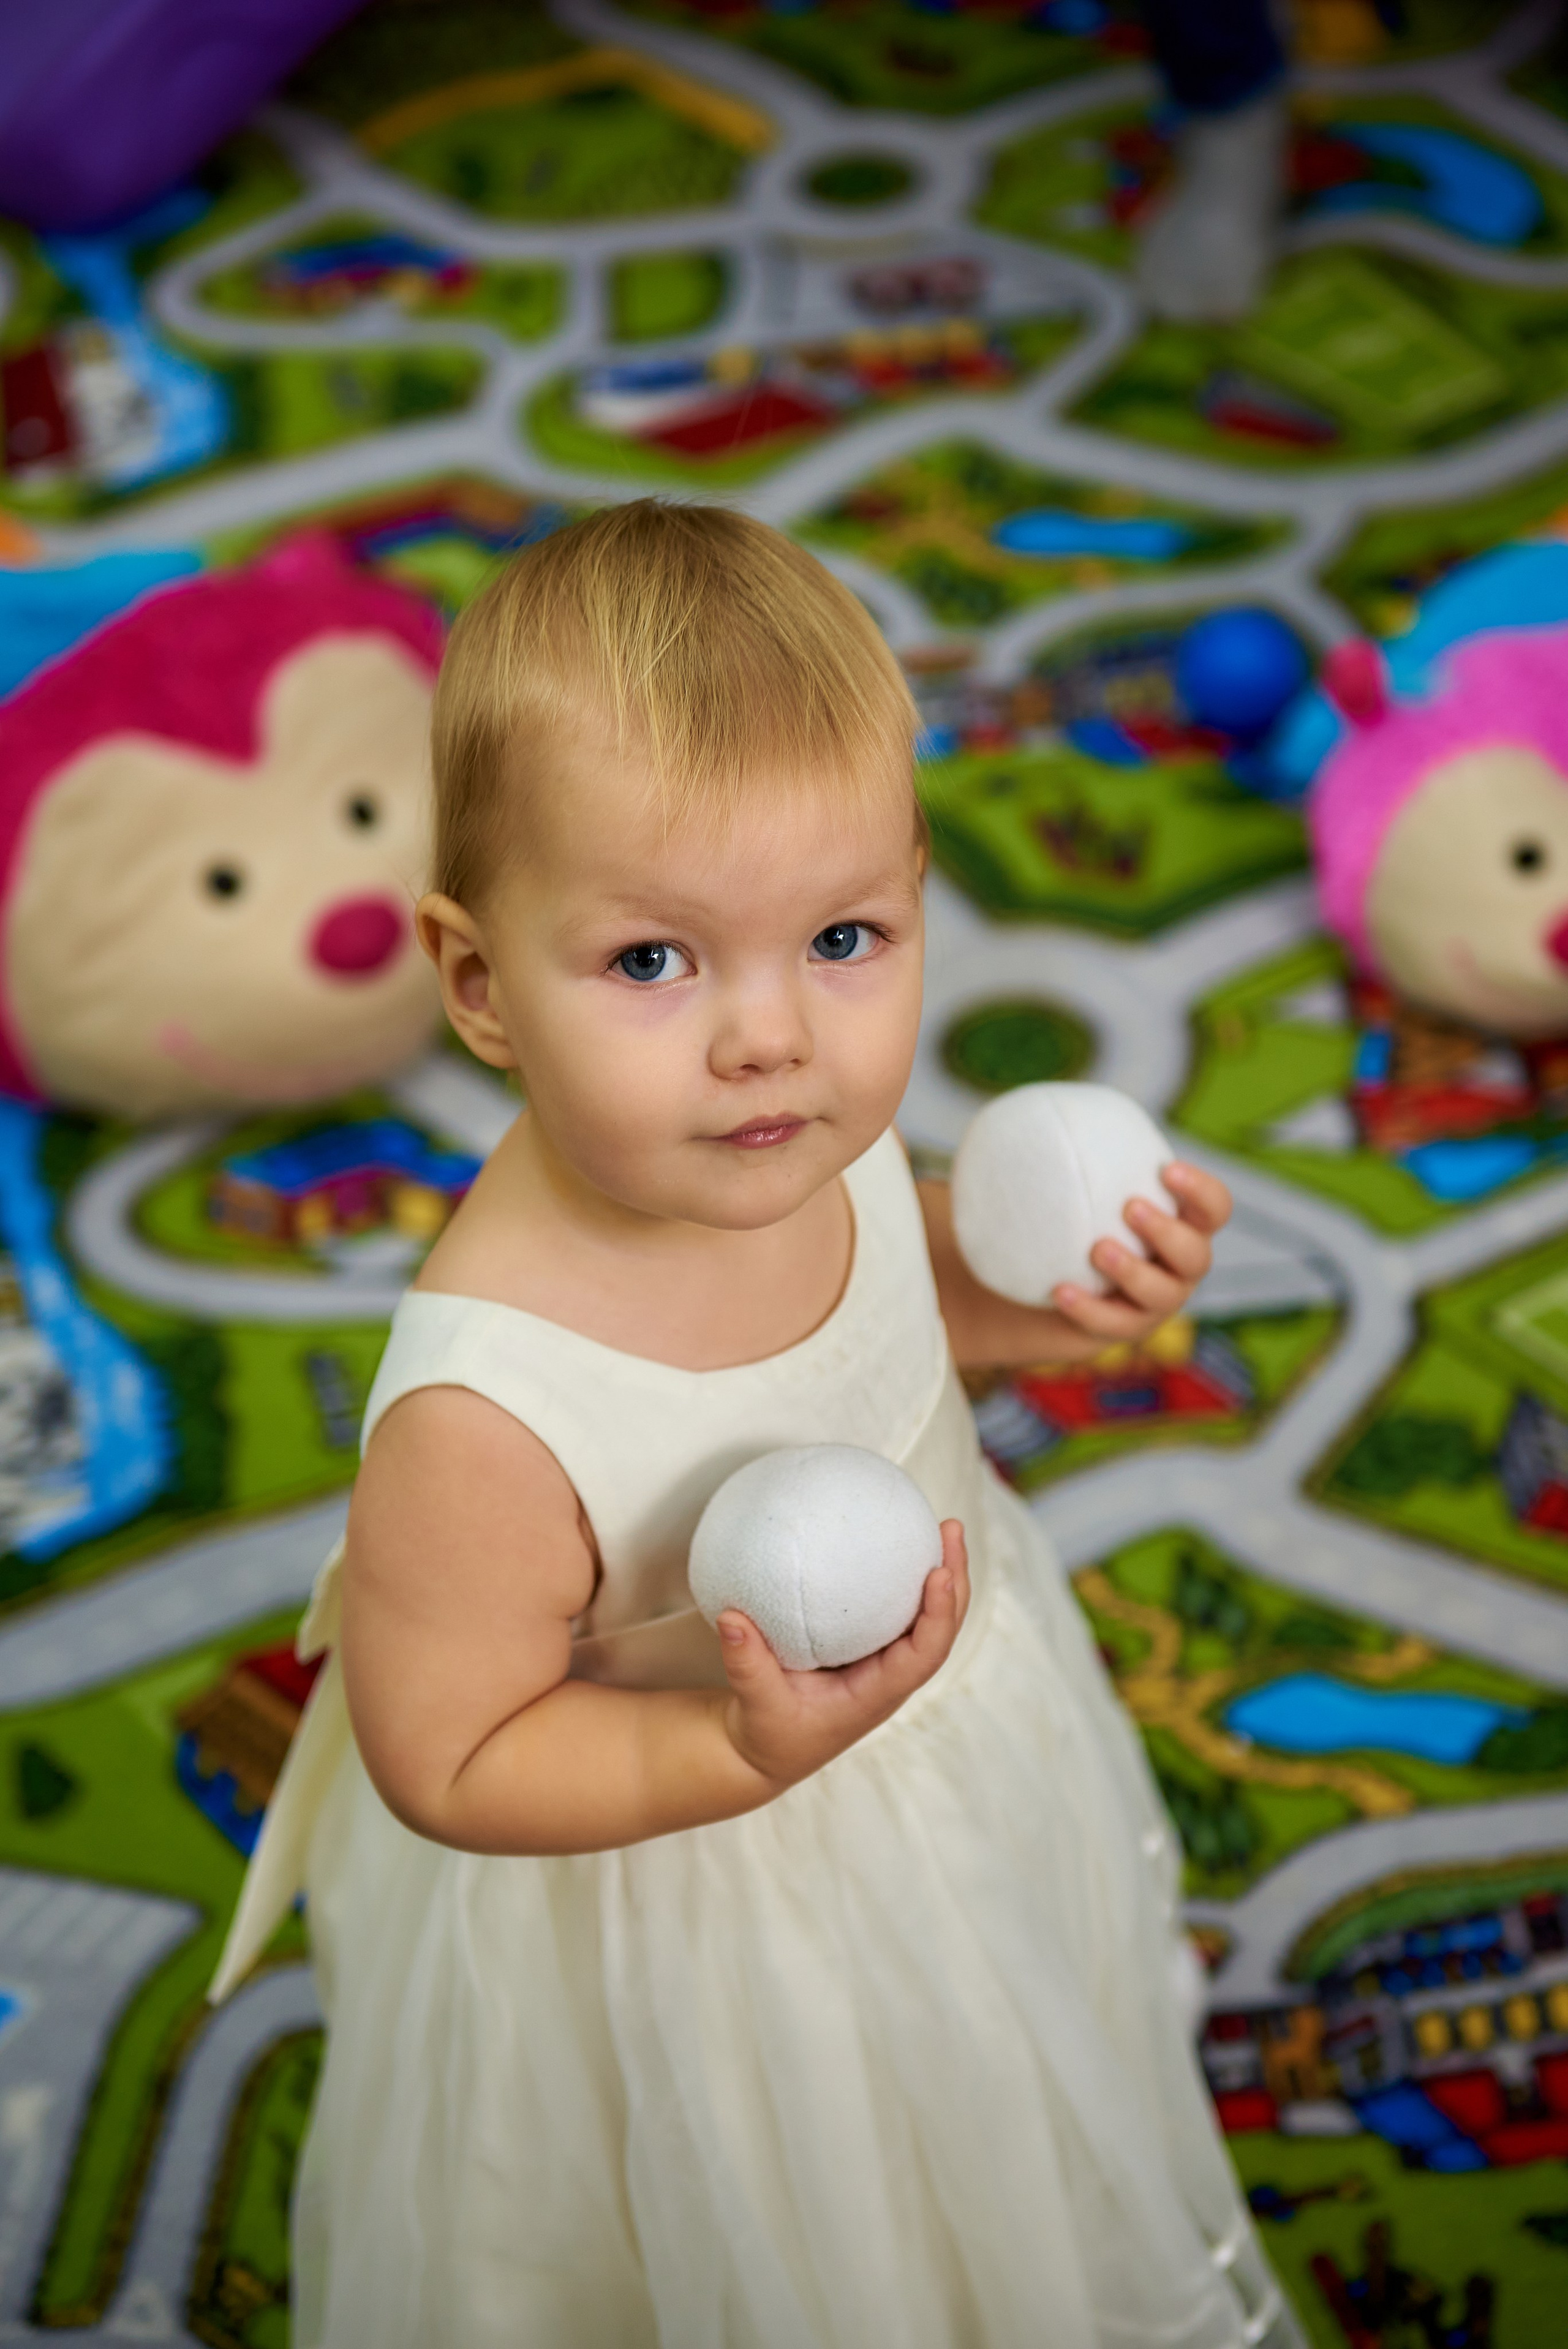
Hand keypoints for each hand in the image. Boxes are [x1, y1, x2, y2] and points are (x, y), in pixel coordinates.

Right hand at [717, 1520, 969, 1789]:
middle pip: (939, 1629)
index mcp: (875, 1695)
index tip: (939, 1573)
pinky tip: (897, 1547)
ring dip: (940, 1575)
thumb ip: (746, 1664)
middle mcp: (889, 1678)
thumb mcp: (756, 1705)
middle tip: (950, 1527)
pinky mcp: (868, 1651)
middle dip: (953, 1579)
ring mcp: (882, 1664)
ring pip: (925, 1619)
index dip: (938, 1616)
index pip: (923, 1656)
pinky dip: (908, 1582)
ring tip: (942, 1527)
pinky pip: (898, 1614)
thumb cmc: (769, 1735)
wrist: (766, 1751)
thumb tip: (732, 1618)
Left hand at [1052, 1161, 1229, 1344]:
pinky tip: (1060, 1291)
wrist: (1034, 1277)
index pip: (1213, 1208)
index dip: (1200, 1191)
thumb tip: (1037, 1103)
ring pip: (1163, 1296)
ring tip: (1096, 1248)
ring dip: (1133, 1271)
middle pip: (1197, 1254)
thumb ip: (1065, 1147)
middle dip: (1169, 1232)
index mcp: (1180, 1222)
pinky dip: (1091, 1309)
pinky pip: (1115, 1327)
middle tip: (1132, 1208)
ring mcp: (1153, 1304)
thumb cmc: (1062, 1217)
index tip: (1166, 1170)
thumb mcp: (1061, 1179)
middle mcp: (1177, 1266)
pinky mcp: (1122, 1331)